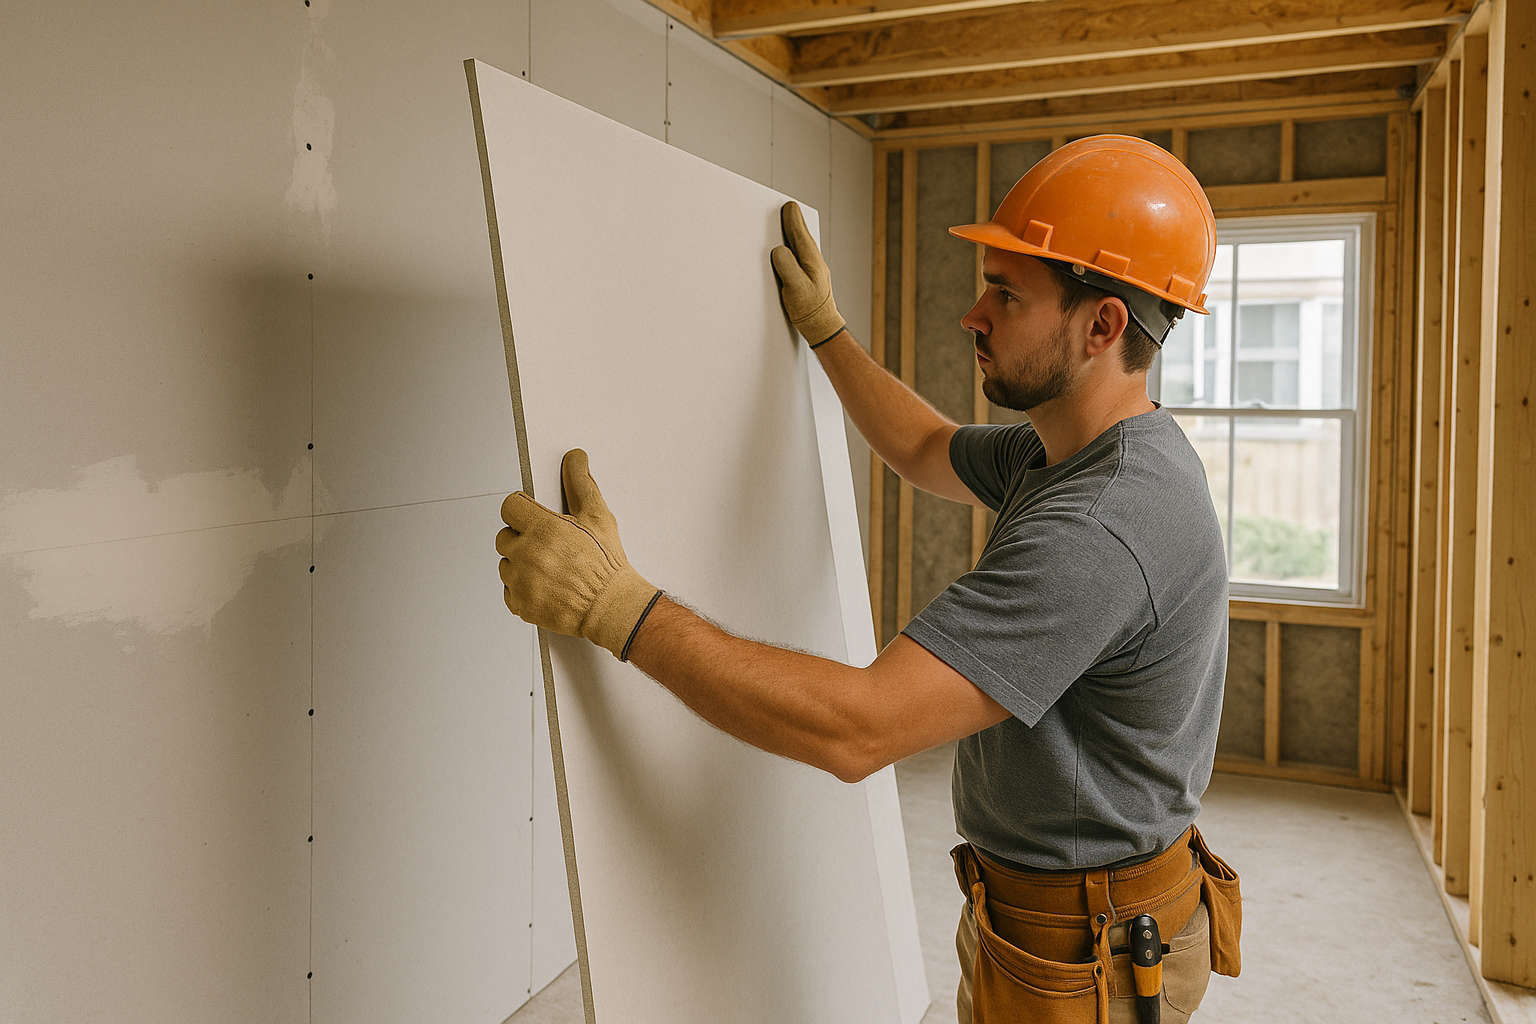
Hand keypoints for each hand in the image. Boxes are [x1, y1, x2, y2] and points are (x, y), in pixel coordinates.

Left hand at [496, 449, 660, 660]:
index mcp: (542, 528)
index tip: (532, 516)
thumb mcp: (598, 516)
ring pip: (505, 564)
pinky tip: (544, 586)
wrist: (611, 607)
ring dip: (520, 564)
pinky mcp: (520, 604)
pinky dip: (522, 589)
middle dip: (522, 538)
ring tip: (548, 568)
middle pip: (504, 535)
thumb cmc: (606, 564)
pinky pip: (509, 590)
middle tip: (547, 545)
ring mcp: (521, 581)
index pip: (509, 506)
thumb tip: (574, 459)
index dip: (522, 510)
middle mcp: (526, 554)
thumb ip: (580, 483)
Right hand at [770, 201, 845, 347]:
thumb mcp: (795, 288)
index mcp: (811, 259)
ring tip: (787, 224)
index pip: (800, 233)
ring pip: (802, 246)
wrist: (822, 328)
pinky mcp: (809, 277)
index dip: (792, 219)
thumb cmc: (810, 310)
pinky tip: (789, 251)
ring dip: (793, 235)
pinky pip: (800, 257)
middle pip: (802, 236)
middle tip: (787, 209)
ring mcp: (813, 269)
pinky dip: (794, 249)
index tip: (787, 206)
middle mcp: (814, 261)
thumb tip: (779, 250)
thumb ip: (787, 266)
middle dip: (793, 222)